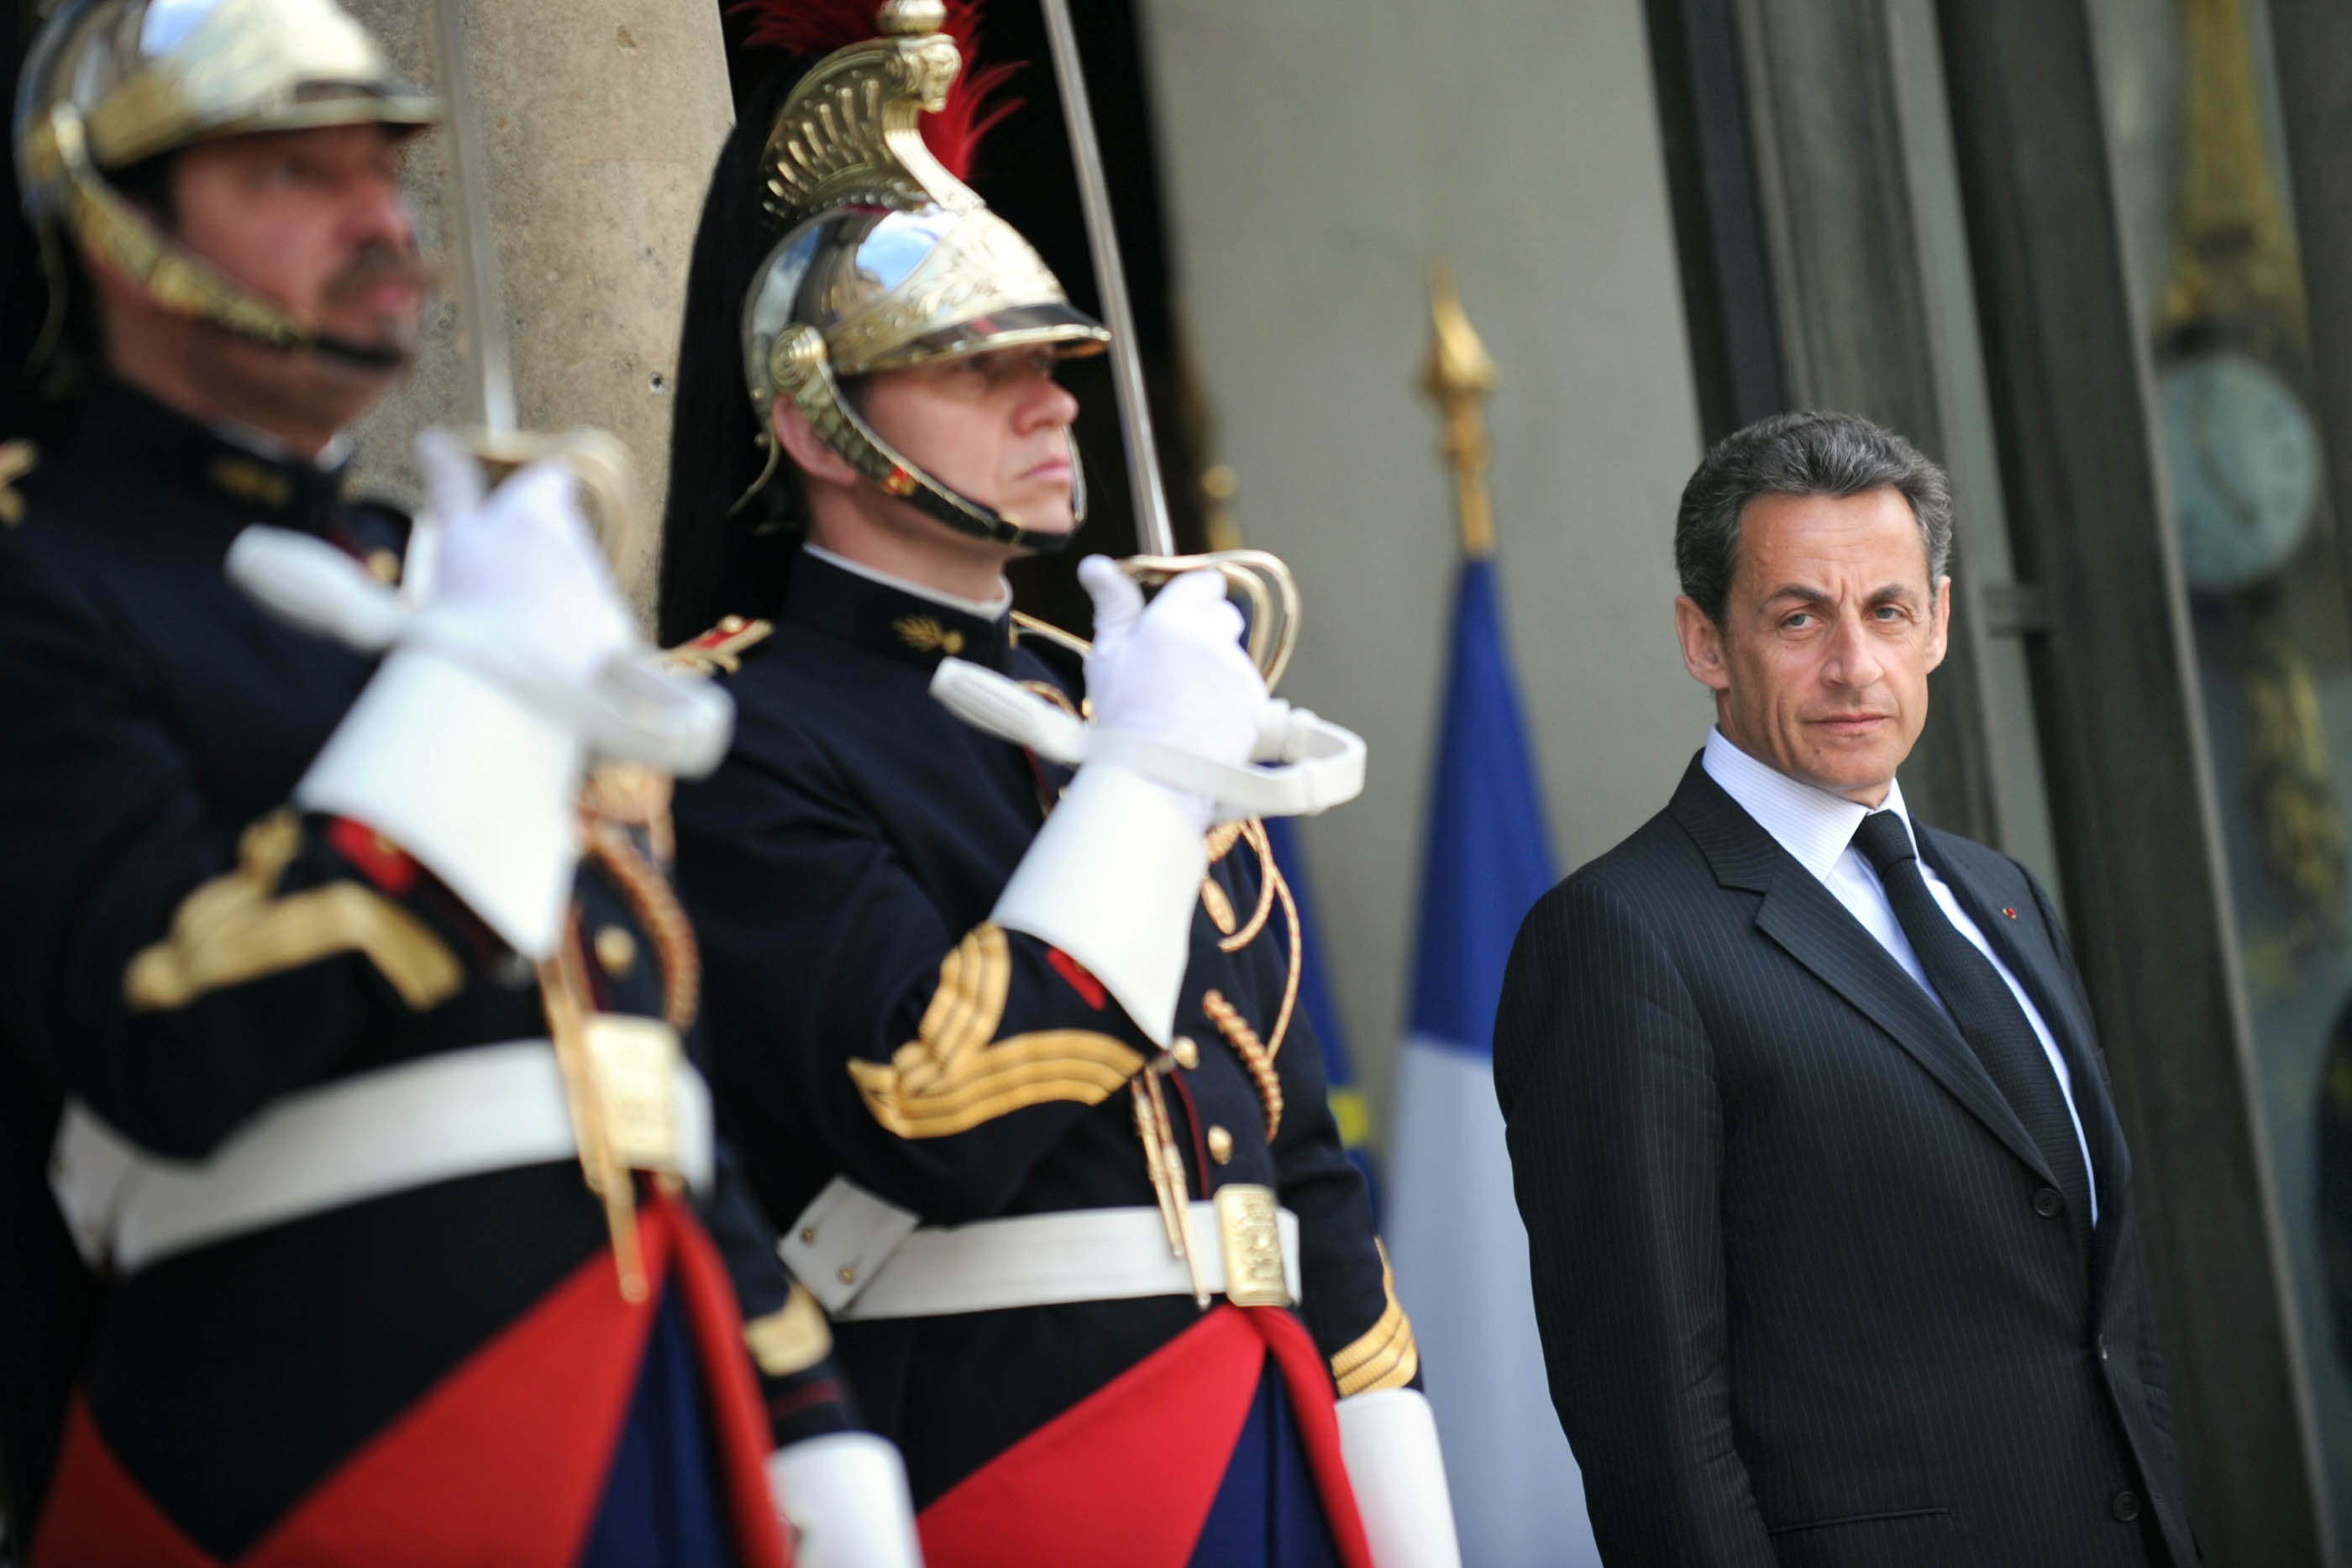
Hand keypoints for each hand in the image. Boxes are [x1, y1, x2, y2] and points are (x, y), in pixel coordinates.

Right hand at [415, 428, 633, 687]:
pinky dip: (574, 629)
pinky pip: (593, 619)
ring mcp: (597, 583)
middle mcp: (577, 539)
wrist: (512, 669)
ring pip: (577, 576)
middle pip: (560, 533)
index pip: (551, 479)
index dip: (535, 490)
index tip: (516, 506)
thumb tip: (432, 437)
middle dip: (536, 549)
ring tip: (511, 621)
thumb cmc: (476, 594)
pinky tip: (544, 648)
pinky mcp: (611, 627)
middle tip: (495, 580)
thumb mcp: (455, 534)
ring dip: (554, 590)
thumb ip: (450, 485)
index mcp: (537, 509)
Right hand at [1079, 556, 1266, 773]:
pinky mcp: (1257, 703)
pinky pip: (1248, 689)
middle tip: (1178, 665)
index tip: (1185, 611)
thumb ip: (1112, 605)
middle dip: (1208, 630)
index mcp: (1172, 621)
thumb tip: (1095, 564)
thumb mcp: (1107, 656)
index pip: (1204, 582)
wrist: (1155, 778)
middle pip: (1225, 615)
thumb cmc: (1123, 718)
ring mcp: (1238, 672)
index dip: (1196, 595)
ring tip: (1186, 702)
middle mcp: (1212, 639)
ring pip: (1234, 655)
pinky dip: (1232, 700)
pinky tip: (1204, 721)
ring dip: (1218, 668)